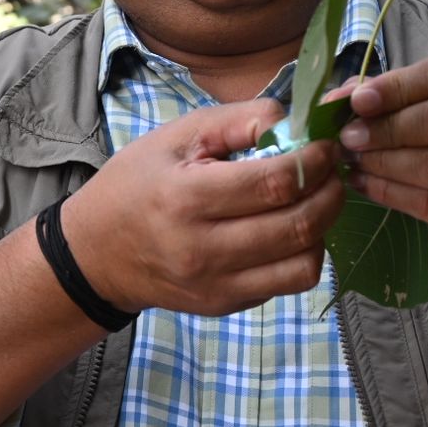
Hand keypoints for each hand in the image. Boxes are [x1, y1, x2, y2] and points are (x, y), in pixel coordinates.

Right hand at [61, 98, 345, 317]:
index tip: (325, 145)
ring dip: (323, 226)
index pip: (273, 183)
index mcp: (185, 198)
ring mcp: (216, 285)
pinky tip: (289, 228)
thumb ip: (236, 121)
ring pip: (304, 263)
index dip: (314, 161)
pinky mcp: (225, 305)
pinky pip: (288, 284)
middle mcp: (202, 249)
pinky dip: (303, 254)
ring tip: (314, 199)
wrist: (96, 253)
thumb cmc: (135, 184)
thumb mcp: (174, 137)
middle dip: (329, 191)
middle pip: (298, 225)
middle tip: (331, 170)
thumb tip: (292, 121)